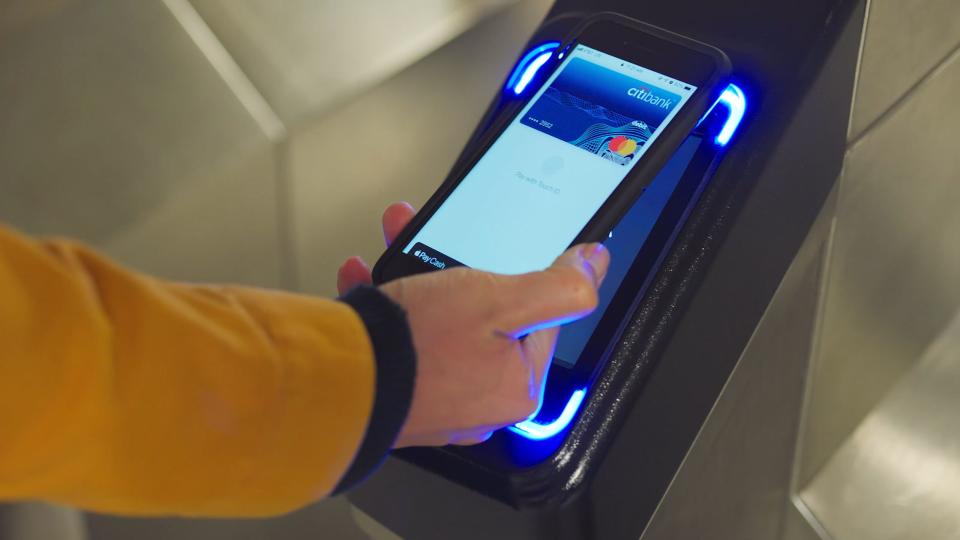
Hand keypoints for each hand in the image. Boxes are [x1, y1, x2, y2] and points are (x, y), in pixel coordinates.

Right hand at [338, 203, 608, 446]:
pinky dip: (386, 305)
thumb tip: (594, 267)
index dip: (516, 276)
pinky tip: (367, 278)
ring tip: (396, 240)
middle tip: (437, 237)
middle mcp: (478, 401)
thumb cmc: (419, 348)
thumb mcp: (502, 301)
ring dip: (416, 276)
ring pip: (435, 322)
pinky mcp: (394, 391)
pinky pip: (399, 340)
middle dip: (455, 267)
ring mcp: (433, 398)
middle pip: (482, 316)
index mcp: (515, 386)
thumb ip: (558, 286)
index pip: (536, 319)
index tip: (493, 251)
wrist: (336, 383)